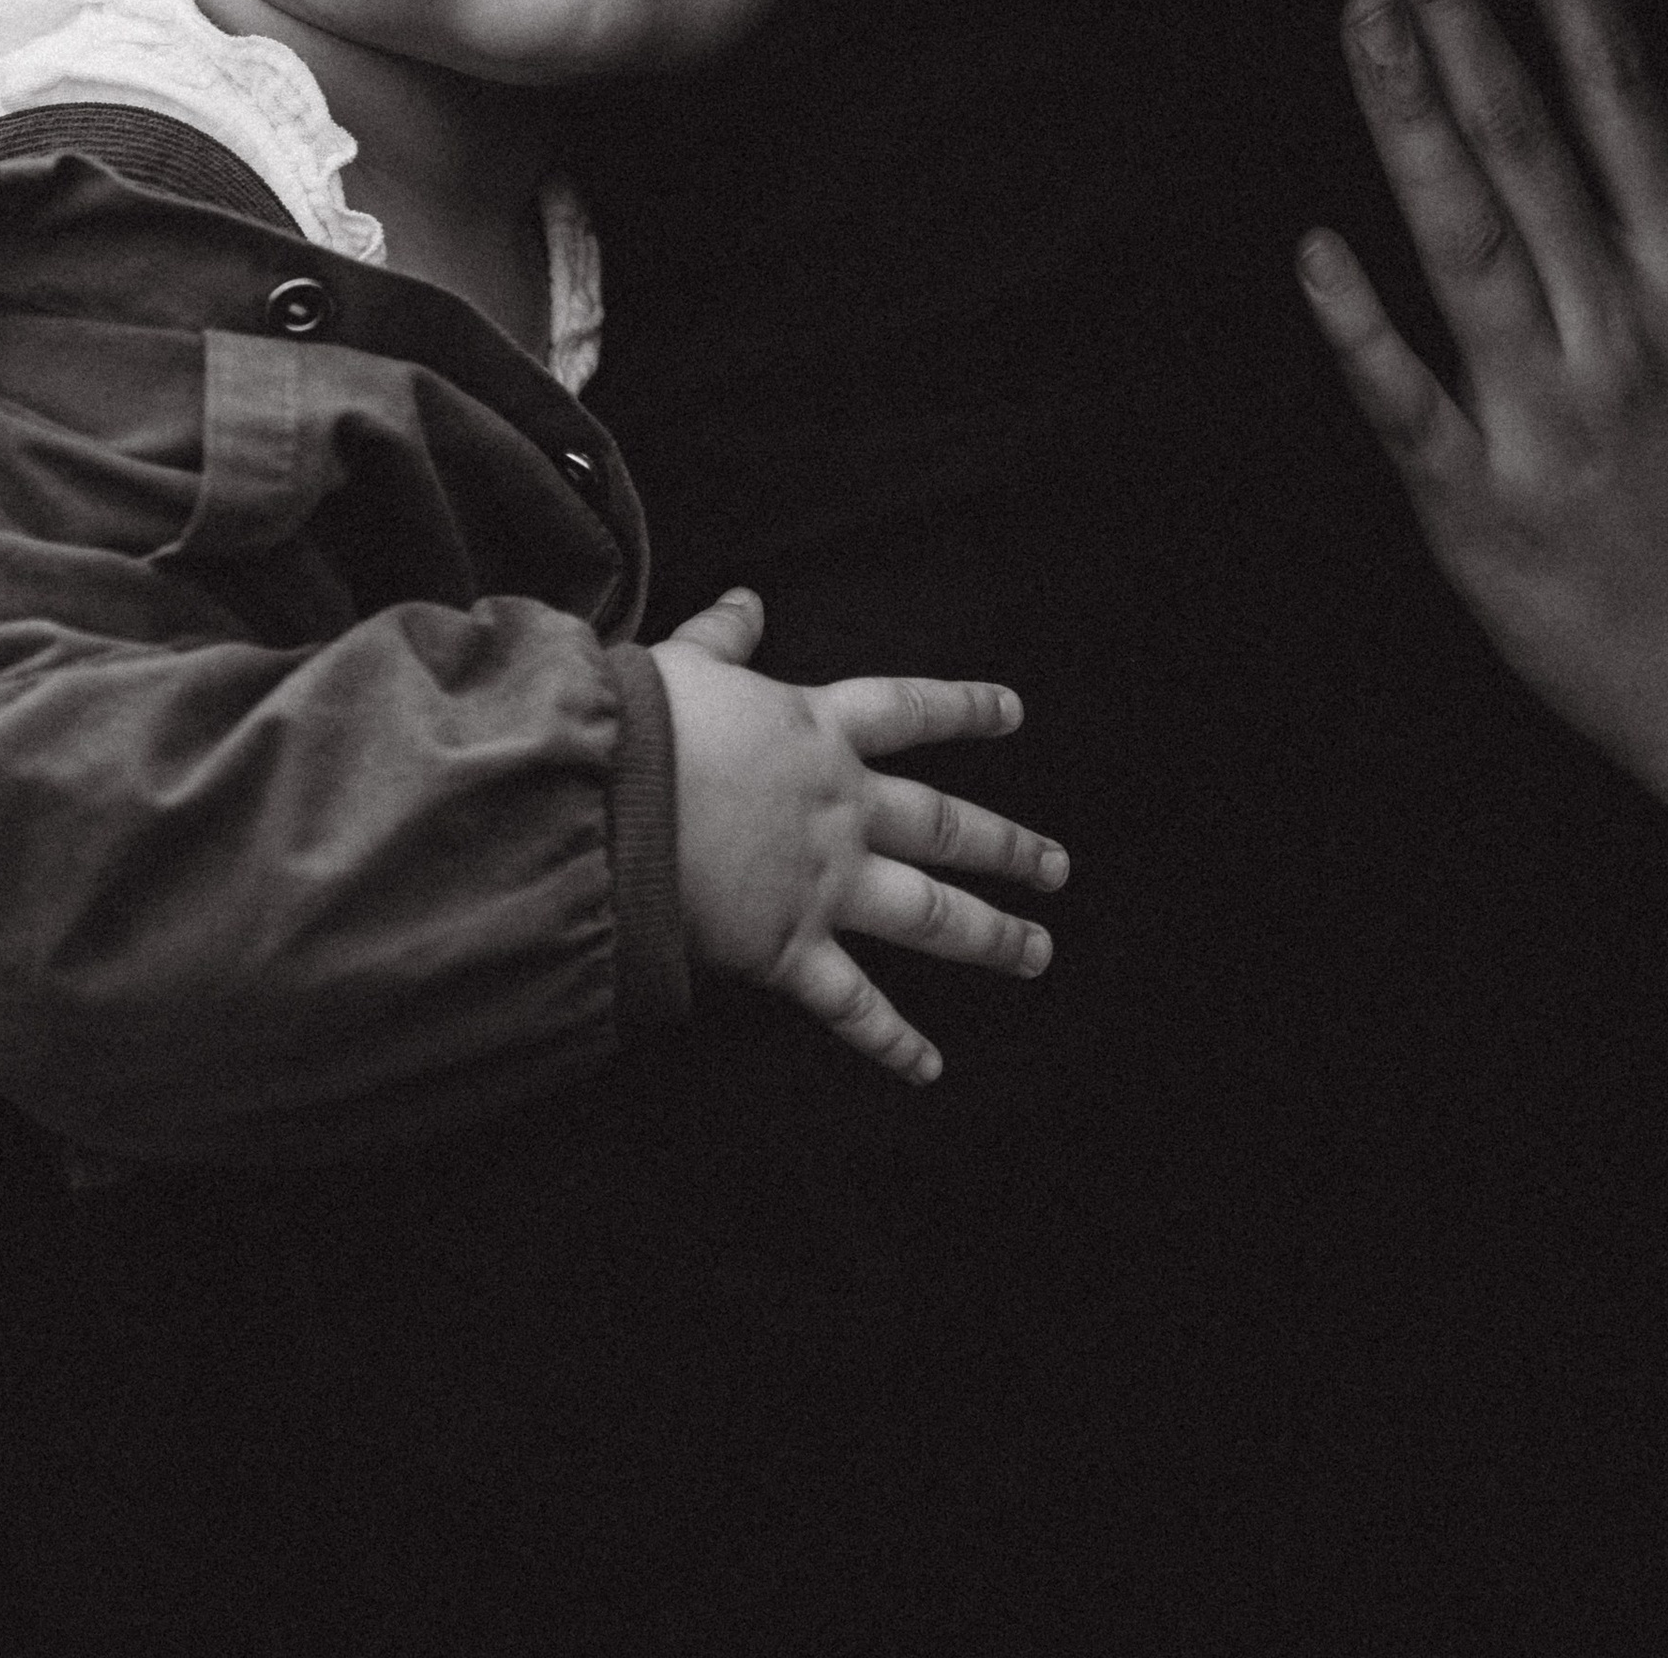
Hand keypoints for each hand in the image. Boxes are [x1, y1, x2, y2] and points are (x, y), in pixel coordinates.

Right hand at [652, 588, 1066, 1083]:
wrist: (610, 802)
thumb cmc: (643, 725)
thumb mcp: (687, 663)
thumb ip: (725, 636)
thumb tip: (748, 600)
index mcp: (819, 731)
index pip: (909, 712)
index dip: (964, 710)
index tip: (1014, 713)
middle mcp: (842, 809)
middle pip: (944, 826)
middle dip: (1006, 847)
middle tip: (1057, 867)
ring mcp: (825, 883)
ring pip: (930, 915)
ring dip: (990, 936)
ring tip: (1038, 952)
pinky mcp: (789, 949)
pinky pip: (853, 1004)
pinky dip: (891, 1040)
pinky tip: (929, 1067)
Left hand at [1295, 0, 1667, 806]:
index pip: (1623, 84)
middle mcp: (1620, 325)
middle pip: (1527, 133)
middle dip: (1459, 3)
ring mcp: (1546, 410)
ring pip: (1466, 240)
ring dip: (1409, 122)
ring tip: (1359, 9)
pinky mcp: (1479, 500)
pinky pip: (1408, 402)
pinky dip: (1361, 329)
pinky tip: (1312, 248)